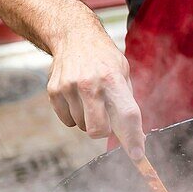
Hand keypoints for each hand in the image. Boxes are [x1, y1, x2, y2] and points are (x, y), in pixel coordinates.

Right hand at [46, 27, 145, 159]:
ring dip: (88, 119)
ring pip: (82, 126)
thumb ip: (127, 103)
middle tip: (105, 119)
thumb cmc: (104, 58)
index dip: (133, 138)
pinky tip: (77, 96)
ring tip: (90, 97)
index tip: (138, 156)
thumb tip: (137, 138)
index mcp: (113, 78)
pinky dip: (74, 115)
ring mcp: (69, 87)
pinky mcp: (54, 91)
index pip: (127, 114)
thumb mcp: (122, 72)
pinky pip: (67, 120)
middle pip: (97, 130)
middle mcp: (90, 84)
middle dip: (103, 132)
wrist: (73, 35)